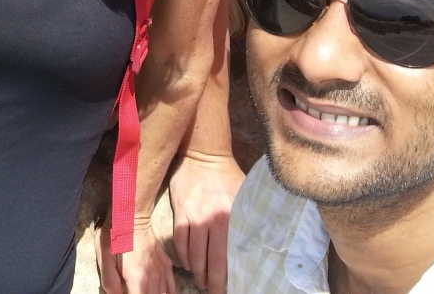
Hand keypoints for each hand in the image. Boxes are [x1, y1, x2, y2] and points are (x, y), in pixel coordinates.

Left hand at [96, 216, 174, 293]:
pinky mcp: (167, 265)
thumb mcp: (104, 259)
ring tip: (142, 290)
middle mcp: (154, 279)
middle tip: (132, 289)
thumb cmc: (114, 236)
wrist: (131, 216)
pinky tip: (161, 292)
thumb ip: (110, 282)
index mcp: (138, 279)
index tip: (125, 292)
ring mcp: (163, 271)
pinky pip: (172, 287)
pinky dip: (167, 292)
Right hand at [168, 151, 245, 293]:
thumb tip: (253, 246)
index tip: (226, 289)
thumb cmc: (227, 176)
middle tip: (211, 291)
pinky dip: (183, 255)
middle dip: (211, 281)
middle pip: (210, 260)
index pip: (228, 256)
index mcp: (231, 217)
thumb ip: (248, 219)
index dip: (226, 277)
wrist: (202, 154)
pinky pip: (180, 241)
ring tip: (200, 281)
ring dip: (196, 272)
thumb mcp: (244, 196)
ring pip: (194, 254)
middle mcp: (213, 220)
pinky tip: (187, 263)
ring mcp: (194, 217)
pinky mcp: (180, 212)